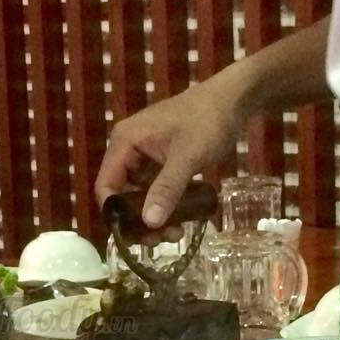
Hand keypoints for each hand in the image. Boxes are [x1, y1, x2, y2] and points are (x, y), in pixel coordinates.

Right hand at [95, 75, 244, 228]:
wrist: (234, 99)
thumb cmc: (208, 121)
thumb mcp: (187, 157)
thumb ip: (167, 189)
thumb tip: (149, 223)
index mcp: (125, 142)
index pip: (105, 185)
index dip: (115, 214)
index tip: (136, 236)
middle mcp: (128, 148)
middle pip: (120, 193)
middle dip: (137, 219)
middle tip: (159, 240)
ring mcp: (144, 154)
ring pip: (138, 194)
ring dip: (152, 216)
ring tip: (175, 233)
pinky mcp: (160, 159)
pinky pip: (153, 188)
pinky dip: (163, 204)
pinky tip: (180, 219)